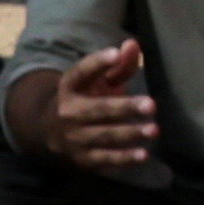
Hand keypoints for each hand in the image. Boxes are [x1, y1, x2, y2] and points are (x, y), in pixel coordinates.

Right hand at [15, 35, 164, 175]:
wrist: (50, 131)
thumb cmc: (86, 98)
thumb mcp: (97, 80)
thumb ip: (119, 64)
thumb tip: (132, 45)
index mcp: (70, 87)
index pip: (81, 72)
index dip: (97, 62)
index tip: (115, 53)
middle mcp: (67, 112)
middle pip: (97, 109)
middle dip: (124, 107)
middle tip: (151, 105)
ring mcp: (73, 138)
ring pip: (102, 136)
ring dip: (129, 134)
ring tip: (153, 130)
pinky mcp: (82, 158)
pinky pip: (103, 159)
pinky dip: (123, 159)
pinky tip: (143, 155)